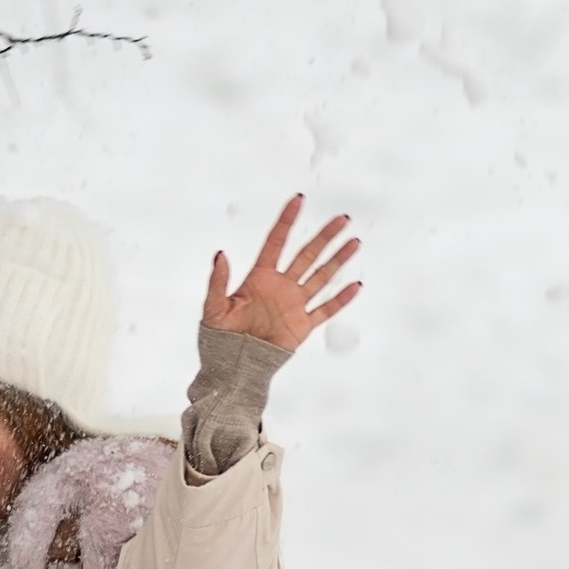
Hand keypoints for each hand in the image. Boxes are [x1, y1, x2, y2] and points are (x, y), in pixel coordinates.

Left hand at [203, 196, 359, 353]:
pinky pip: (326, 310)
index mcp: (259, 278)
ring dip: (337, 260)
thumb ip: (218, 281)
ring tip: (354, 242)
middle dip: (325, 236)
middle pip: (307, 255)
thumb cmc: (219, 339)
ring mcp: (294, 305)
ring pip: (321, 277)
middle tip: (342, 218)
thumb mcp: (213, 308)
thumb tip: (220, 254)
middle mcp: (280, 287)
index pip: (276, 242)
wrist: (233, 367)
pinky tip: (355, 285)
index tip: (299, 200)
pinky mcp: (303, 325)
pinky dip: (341, 299)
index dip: (287, 221)